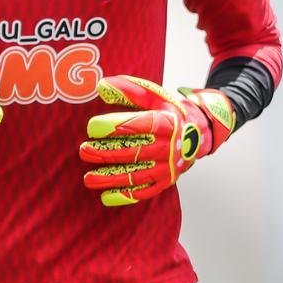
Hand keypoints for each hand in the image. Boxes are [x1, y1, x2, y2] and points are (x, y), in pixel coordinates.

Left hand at [79, 75, 235, 206]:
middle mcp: (168, 147)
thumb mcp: (154, 96)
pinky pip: (145, 191)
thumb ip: (129, 90)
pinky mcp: (166, 181)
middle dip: (105, 153)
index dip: (114, 126)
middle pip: (133, 152)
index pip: (137, 125)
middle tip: (84, 150)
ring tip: (88, 178)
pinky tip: (106, 196)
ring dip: (110, 178)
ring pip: (136, 175)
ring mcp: (168, 167)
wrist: (197, 133)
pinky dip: (126, 195)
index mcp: (166, 123)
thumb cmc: (169, 112)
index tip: (92, 127)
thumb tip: (102, 86)